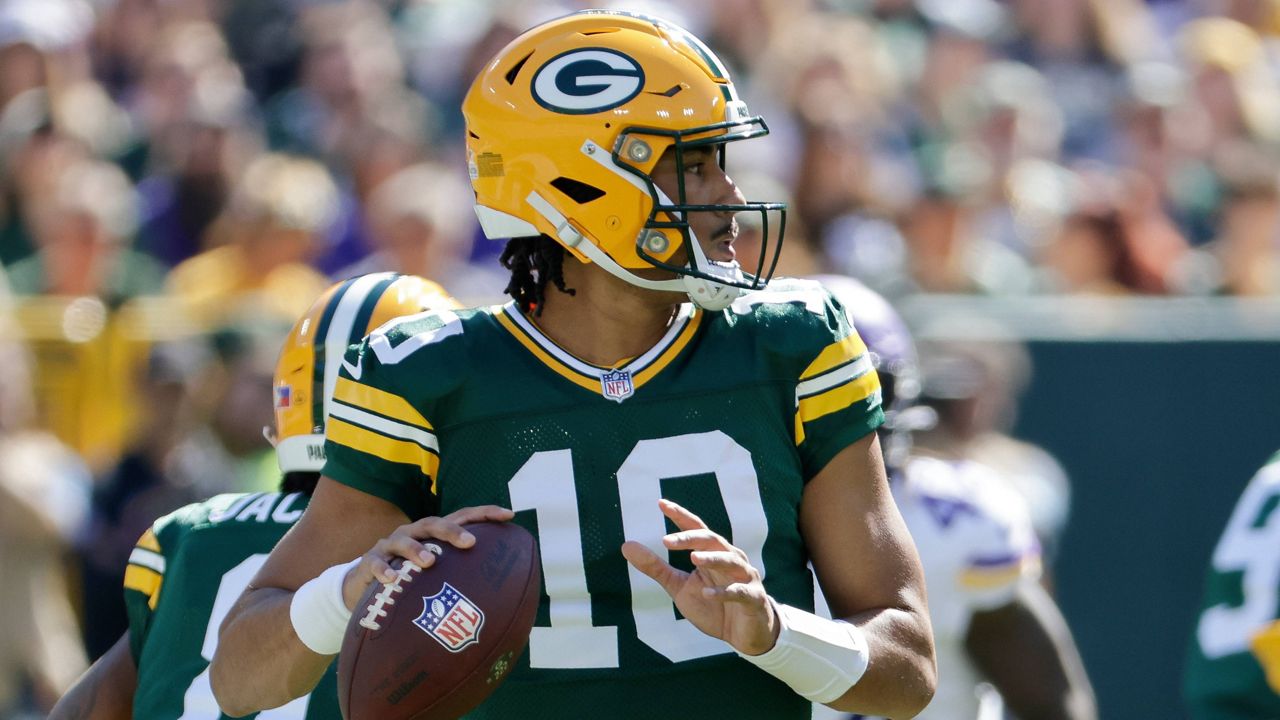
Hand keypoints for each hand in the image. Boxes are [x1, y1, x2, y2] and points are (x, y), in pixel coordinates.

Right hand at [341, 505, 513, 608]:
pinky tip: (392, 579)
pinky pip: (376, 564)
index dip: (484, 513)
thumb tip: (499, 594)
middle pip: (433, 524)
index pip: (461, 517)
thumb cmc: (410, 578)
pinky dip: (384, 570)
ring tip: (430, 562)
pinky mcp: (370, 562)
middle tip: (469, 543)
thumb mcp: (435, 573)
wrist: (364, 586)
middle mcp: (412, 533)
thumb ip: (460, 575)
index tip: (509, 515)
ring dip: (416, 549)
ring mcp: (390, 546)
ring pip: (403, 541)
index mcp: (432, 533)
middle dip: (451, 530)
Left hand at [621, 498, 778, 655]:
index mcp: (712, 553)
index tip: (661, 503)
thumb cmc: (712, 605)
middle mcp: (730, 559)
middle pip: (712, 540)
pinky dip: (724, 593)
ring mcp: (744, 578)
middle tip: (667, 540)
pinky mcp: (753, 599)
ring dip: (712, 558)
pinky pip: (739, 592)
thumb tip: (626, 546)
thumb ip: (656, 567)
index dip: (680, 515)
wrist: (744, 634)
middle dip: (691, 538)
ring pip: (730, 560)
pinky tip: (707, 594)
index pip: (696, 529)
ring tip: (693, 558)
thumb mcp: (679, 586)